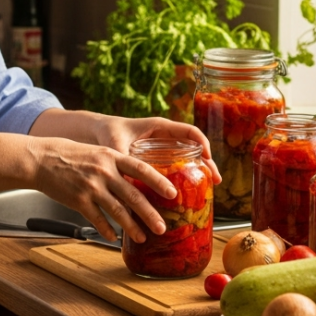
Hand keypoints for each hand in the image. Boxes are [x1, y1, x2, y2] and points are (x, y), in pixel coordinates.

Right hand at [27, 136, 174, 243]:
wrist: (41, 159)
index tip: (172, 193)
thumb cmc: (71, 155)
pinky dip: (106, 230)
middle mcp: (104, 172)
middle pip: (133, 196)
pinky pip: (97, 219)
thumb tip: (139, 180)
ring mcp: (91, 187)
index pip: (142, 169)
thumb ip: (117, 165)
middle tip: (162, 227)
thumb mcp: (99, 152)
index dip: (159, 182)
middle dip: (150, 214)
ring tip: (142, 237)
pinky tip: (113, 238)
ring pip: (117, 211)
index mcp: (112, 157)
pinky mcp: (78, 201)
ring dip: (131, 227)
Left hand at [95, 116, 222, 183]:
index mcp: (160, 126)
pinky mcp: (159, 156)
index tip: (209, 158)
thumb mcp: (118, 146)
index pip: (189, 131)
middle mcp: (166, 135)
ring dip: (200, 170)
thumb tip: (129, 182)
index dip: (202, 143)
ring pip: (188, 156)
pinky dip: (186, 174)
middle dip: (208, 163)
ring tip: (209, 187)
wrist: (99, 132)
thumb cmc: (109, 133)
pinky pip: (177, 163)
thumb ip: (124, 160)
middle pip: (194, 146)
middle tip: (216, 180)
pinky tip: (189, 189)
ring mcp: (164, 146)